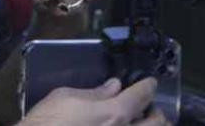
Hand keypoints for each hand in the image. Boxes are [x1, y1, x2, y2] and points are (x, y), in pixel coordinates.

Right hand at [21, 78, 166, 125]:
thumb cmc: (47, 121)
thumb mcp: (64, 97)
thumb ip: (94, 93)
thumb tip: (114, 87)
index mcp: (114, 113)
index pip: (141, 96)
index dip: (148, 86)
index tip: (149, 83)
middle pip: (158, 122)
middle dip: (156, 112)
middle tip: (147, 107)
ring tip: (139, 122)